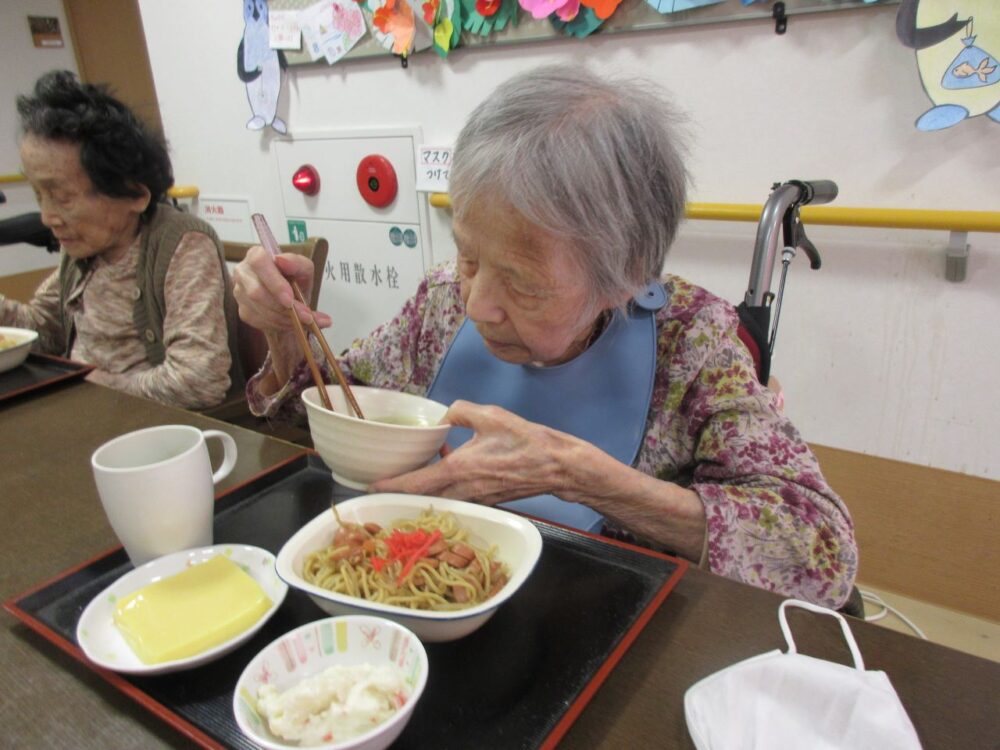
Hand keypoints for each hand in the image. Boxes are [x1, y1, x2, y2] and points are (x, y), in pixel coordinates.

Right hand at [232, 246, 329, 332]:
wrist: (292, 299)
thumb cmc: (295, 280)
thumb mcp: (304, 269)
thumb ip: (297, 262)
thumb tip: (282, 260)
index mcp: (256, 255)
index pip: (258, 263)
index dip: (274, 282)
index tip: (290, 299)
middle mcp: (243, 272)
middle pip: (256, 292)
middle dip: (283, 307)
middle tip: (305, 316)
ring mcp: (240, 293)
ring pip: (260, 310)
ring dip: (285, 318)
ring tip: (303, 320)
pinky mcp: (243, 311)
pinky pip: (260, 321)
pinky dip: (280, 324)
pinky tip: (291, 322)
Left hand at [368, 400, 590, 503]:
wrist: (557, 466)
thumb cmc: (525, 441)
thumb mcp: (490, 416)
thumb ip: (460, 411)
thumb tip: (445, 416)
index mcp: (459, 470)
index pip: (416, 483)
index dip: (391, 485)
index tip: (371, 487)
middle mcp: (464, 490)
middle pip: (423, 497)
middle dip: (404, 491)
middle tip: (386, 482)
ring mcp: (477, 498)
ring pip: (441, 498)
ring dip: (426, 488)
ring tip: (416, 471)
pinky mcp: (488, 500)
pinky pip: (459, 495)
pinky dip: (447, 485)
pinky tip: (451, 463)